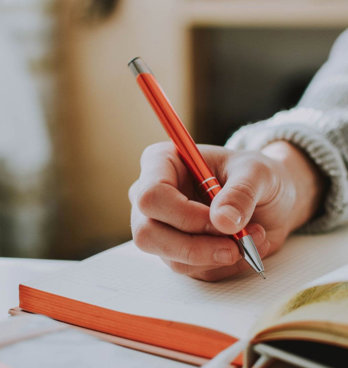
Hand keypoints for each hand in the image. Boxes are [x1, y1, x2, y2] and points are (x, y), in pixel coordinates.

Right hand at [129, 141, 324, 280]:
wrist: (267, 198)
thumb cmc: (255, 175)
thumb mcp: (257, 172)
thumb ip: (241, 193)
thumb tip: (223, 221)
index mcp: (162, 163)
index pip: (151, 195)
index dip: (184, 214)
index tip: (222, 221)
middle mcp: (154, 197)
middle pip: (147, 233)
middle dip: (195, 246)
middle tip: (236, 245)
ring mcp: (162, 226)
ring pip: (170, 258)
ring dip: (216, 256)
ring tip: (252, 237)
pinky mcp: (177, 250)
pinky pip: (192, 270)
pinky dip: (223, 264)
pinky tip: (244, 246)